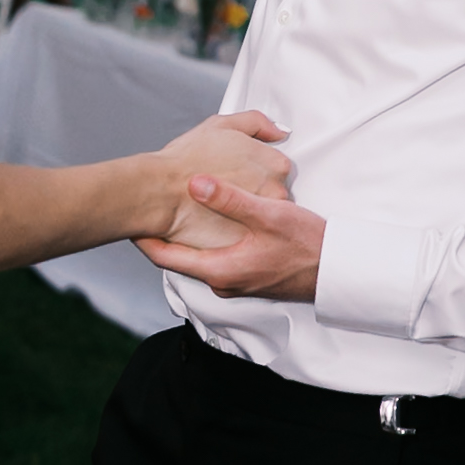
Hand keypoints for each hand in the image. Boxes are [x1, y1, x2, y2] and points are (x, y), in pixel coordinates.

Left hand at [138, 179, 325, 301]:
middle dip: (160, 233)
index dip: (143, 237)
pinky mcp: (246, 275)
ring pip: (196, 257)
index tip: (127, 217)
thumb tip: (193, 183)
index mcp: (220, 270)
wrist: (337, 272)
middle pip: (177, 258)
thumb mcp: (269, 216)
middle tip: (145, 207)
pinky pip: (214, 258)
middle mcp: (222, 281)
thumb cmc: (307, 246)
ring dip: (183, 235)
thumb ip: (230, 199)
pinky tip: (207, 219)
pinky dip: (203, 239)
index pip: (165, 257)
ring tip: (170, 208)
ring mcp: (234, 281)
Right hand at [152, 112, 291, 251]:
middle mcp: (276, 193)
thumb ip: (257, 123)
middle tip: (226, 185)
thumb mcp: (223, 125)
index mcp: (275, 165)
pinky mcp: (246, 240)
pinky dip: (234, 228)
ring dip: (244, 211)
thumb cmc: (186, 160)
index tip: (236, 170)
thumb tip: (277, 131)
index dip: (252, 168)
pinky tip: (217, 221)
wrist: (161, 192)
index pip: (276, 168)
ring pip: (259, 215)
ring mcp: (262, 219)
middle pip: (271, 192)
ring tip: (219, 205)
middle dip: (252, 190)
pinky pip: (245, 233)